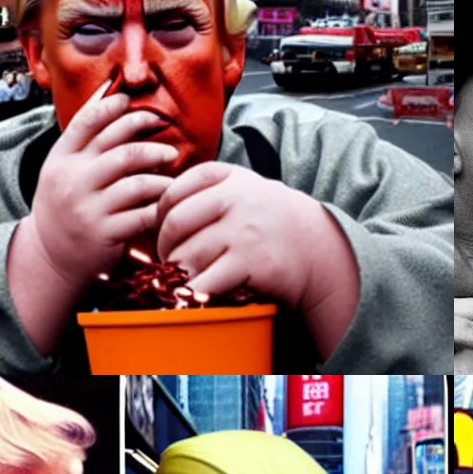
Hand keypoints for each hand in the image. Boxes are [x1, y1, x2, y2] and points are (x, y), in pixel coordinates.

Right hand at [24, 79, 177, 290]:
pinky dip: (159, 206)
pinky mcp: (104, 234)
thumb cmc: (62, 205)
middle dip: (148, 143)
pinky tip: (168, 202)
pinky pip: (141, 215)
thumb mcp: (62, 166)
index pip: (89, 121)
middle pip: (119, 149)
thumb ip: (83, 134)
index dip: (114, 107)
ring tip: (172, 174)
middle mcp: (72, 180)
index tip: (133, 103)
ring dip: (160, 176)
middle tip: (167, 146)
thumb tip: (107, 90)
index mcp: (61, 158)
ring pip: (135, 182)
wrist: (50, 256)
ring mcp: (88, 208)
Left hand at [155, 163, 345, 310]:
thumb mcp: (243, 189)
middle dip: (164, 250)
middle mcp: (234, 198)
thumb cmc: (270, 222)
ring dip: (178, 276)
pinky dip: (194, 294)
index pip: (173, 192)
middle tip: (169, 264)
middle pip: (174, 225)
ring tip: (184, 281)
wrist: (316, 248)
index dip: (159, 218)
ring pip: (186, 257)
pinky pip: (205, 282)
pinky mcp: (250, 262)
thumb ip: (205, 191)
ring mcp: (243, 230)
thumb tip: (156, 210)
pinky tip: (196, 296)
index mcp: (227, 176)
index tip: (164, 235)